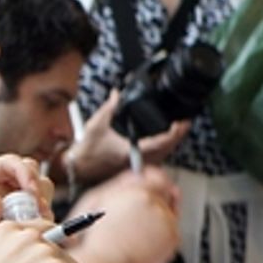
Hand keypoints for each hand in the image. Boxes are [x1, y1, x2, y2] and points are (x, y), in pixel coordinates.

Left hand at [0, 154, 48, 262]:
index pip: (10, 162)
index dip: (26, 174)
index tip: (33, 194)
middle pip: (31, 172)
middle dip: (37, 190)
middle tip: (37, 212)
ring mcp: (11, 194)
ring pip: (40, 188)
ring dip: (42, 204)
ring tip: (32, 223)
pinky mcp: (20, 209)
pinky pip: (40, 207)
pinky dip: (42, 216)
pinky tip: (32, 230)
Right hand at [67, 91, 189, 184]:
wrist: (77, 168)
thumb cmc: (85, 152)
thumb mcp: (97, 124)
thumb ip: (109, 107)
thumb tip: (117, 94)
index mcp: (131, 151)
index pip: (161, 142)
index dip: (175, 132)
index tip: (182, 122)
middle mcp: (136, 160)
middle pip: (167, 150)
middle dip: (179, 136)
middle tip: (185, 122)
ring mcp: (136, 165)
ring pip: (163, 156)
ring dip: (172, 144)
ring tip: (178, 130)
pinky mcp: (133, 166)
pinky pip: (155, 159)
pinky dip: (162, 149)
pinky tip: (163, 142)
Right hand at [67, 167, 180, 262]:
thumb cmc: (96, 236)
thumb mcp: (98, 199)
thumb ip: (123, 182)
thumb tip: (137, 176)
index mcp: (140, 192)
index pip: (158, 176)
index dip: (153, 178)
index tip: (151, 180)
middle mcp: (157, 205)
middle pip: (165, 194)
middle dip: (154, 202)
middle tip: (137, 214)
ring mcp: (167, 223)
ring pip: (168, 214)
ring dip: (155, 220)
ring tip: (134, 232)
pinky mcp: (173, 240)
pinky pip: (170, 232)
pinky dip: (158, 237)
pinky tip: (140, 242)